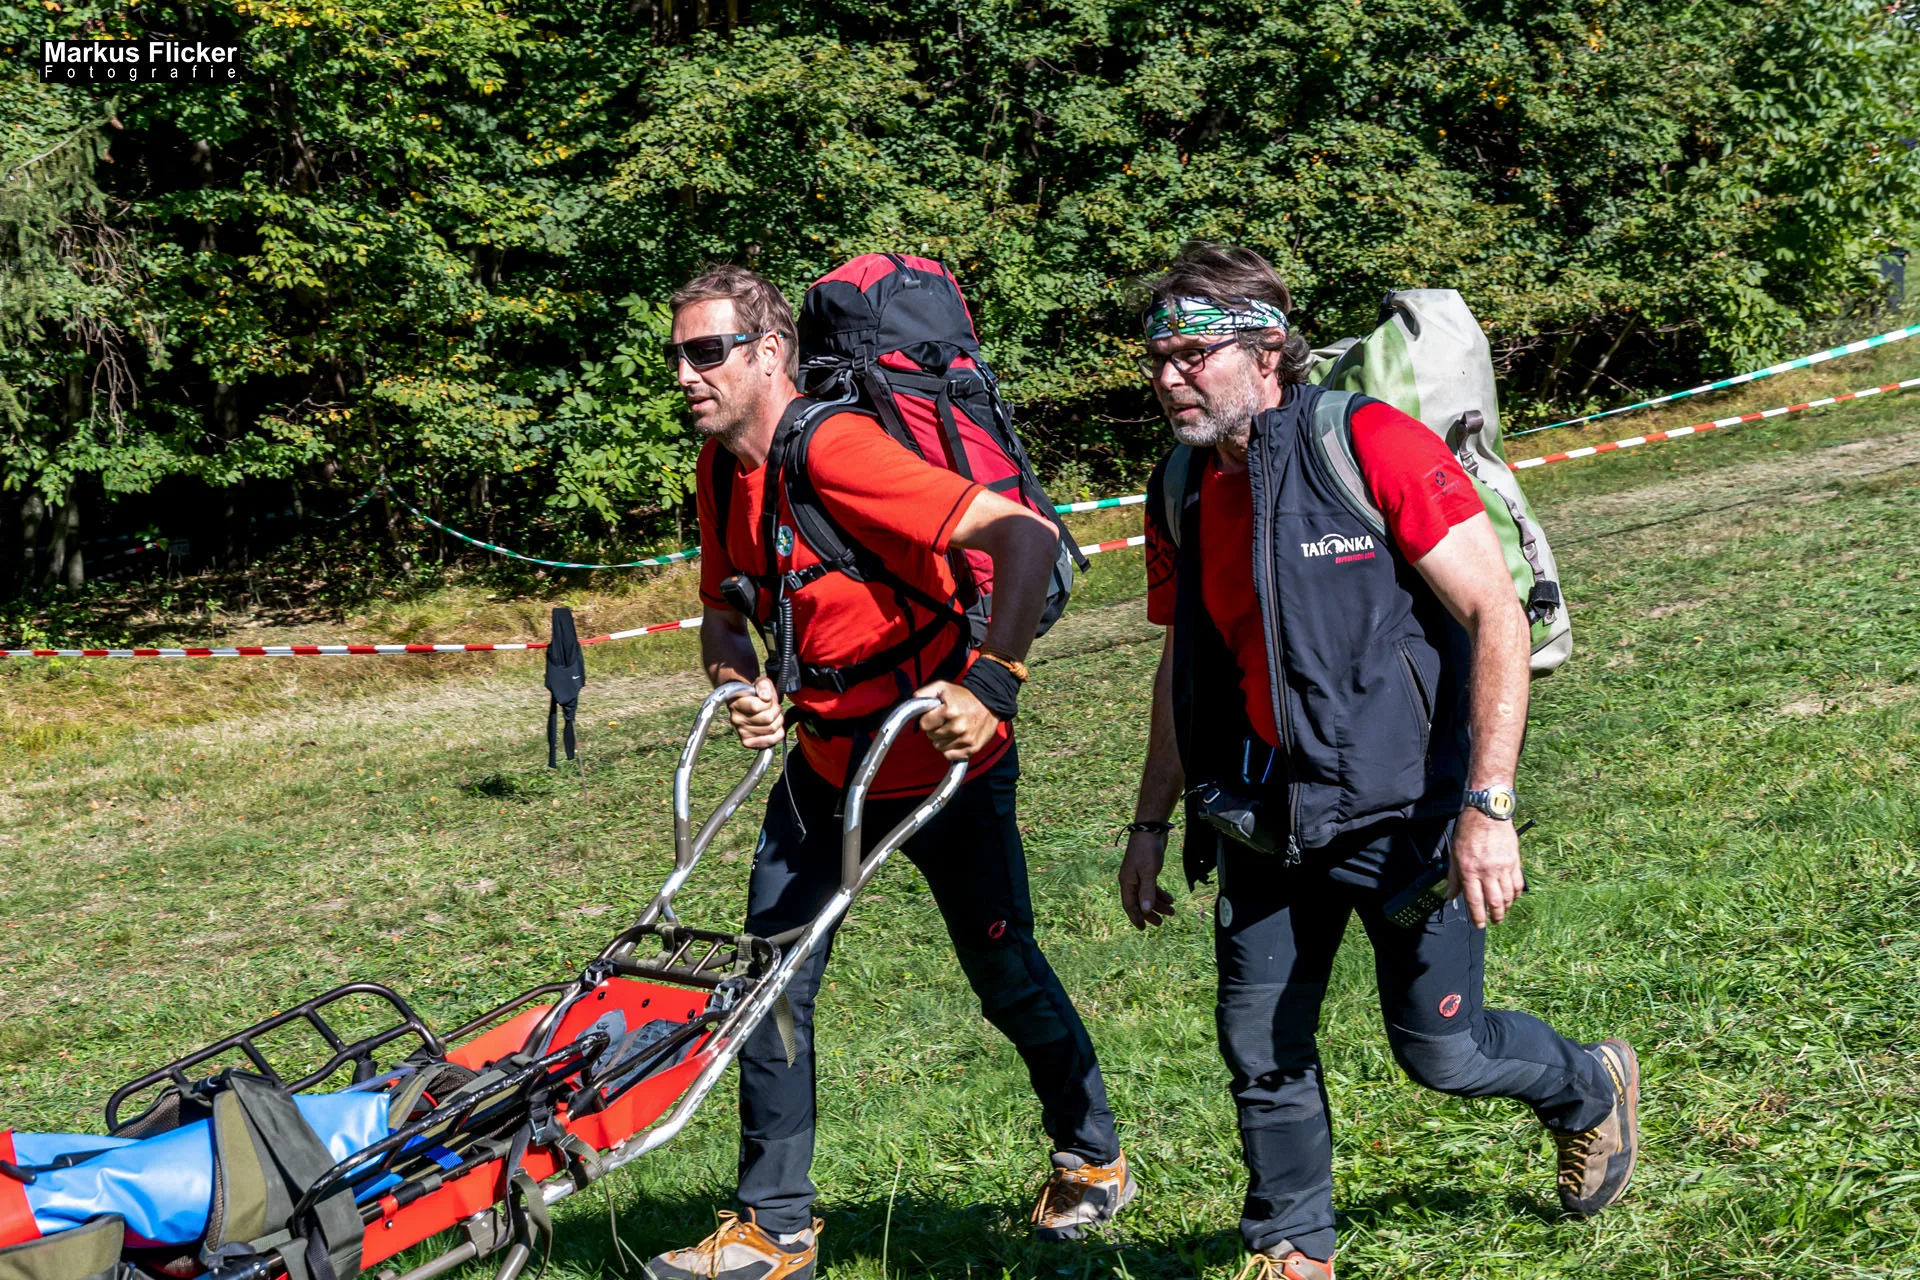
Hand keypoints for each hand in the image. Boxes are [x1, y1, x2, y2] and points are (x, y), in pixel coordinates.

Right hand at [728, 677, 783, 750]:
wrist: (747, 704)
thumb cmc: (755, 693)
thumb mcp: (760, 682)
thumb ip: (763, 685)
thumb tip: (766, 697)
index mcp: (736, 703)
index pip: (756, 706)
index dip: (769, 701)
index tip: (769, 698)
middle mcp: (736, 720)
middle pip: (767, 719)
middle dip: (776, 710)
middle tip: (774, 707)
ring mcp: (741, 732)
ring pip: (771, 729)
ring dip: (778, 720)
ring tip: (774, 715)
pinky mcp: (748, 742)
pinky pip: (771, 741)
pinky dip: (778, 733)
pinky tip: (774, 725)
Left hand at [913, 680, 999, 760]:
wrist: (990, 701)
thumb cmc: (963, 695)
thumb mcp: (942, 687)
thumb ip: (923, 694)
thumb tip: (912, 707)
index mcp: (949, 711)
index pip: (924, 725)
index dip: (927, 719)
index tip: (934, 715)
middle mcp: (958, 727)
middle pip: (931, 736)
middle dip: (935, 728)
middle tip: (944, 720)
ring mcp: (966, 739)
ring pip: (939, 747)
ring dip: (942, 739)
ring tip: (952, 728)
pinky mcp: (972, 748)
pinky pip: (949, 755)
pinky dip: (950, 749)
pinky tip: (956, 738)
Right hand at [1118, 830, 1177, 928]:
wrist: (1150, 829)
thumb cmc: (1147, 850)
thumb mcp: (1149, 872)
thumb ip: (1147, 892)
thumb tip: (1145, 910)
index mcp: (1127, 882)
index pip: (1129, 905)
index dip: (1136, 918)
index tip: (1144, 929)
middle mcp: (1131, 880)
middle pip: (1139, 902)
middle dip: (1150, 913)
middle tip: (1162, 923)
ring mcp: (1139, 875)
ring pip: (1148, 895)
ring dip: (1159, 904)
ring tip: (1172, 911)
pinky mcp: (1147, 870)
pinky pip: (1152, 887)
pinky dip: (1160, 893)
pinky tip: (1170, 898)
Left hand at [1448, 807, 1524, 927]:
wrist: (1487, 813)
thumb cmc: (1468, 831)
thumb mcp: (1454, 854)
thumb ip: (1454, 877)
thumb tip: (1451, 896)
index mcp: (1469, 870)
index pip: (1474, 901)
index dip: (1477, 917)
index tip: (1479, 925)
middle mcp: (1487, 871)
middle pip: (1494, 902)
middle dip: (1495, 916)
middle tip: (1494, 921)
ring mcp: (1503, 867)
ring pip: (1508, 896)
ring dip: (1506, 907)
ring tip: (1503, 911)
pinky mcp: (1515, 862)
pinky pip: (1518, 884)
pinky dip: (1517, 894)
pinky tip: (1513, 897)